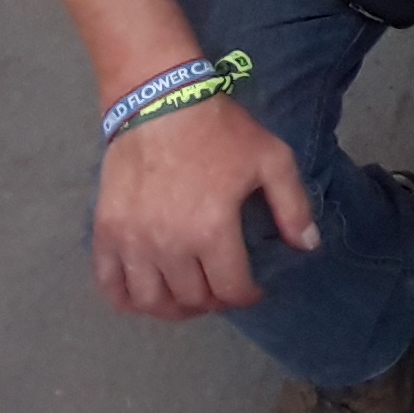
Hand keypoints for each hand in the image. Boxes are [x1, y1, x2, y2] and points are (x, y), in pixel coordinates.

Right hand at [92, 94, 317, 318]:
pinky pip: (109, 285)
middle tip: (223, 288)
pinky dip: (127, 300)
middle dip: (214, 301)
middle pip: (192, 298)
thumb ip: (293, 206)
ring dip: (173, 309)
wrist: (160, 103)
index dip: (248, 296)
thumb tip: (308, 247)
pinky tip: (144, 295)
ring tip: (189, 297)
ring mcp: (132, 242)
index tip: (253, 290)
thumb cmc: (221, 131)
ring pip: (150, 302)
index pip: (231, 288)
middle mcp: (168, 245)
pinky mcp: (105, 233)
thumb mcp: (272, 159)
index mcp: (212, 230)